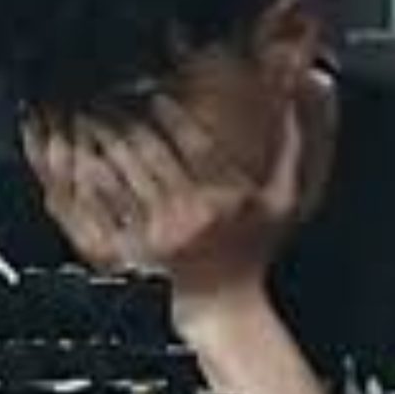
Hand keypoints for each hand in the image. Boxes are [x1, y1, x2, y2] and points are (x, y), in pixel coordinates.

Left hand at [23, 96, 303, 306]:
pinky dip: (89, 179)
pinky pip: (105, 207)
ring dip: (103, 145)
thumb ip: (297, 142)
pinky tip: (79, 157)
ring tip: (88, 117)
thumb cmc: (255, 248)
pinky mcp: (134, 248)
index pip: (196, 146)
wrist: (223, 307)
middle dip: (127, 123)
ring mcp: (159, 233)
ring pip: (123, 177)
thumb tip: (315, 85)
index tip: (155, 94)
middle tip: (107, 97)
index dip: (174, 116)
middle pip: (152, 157)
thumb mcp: (288, 197)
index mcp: (226, 198)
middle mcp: (192, 214)